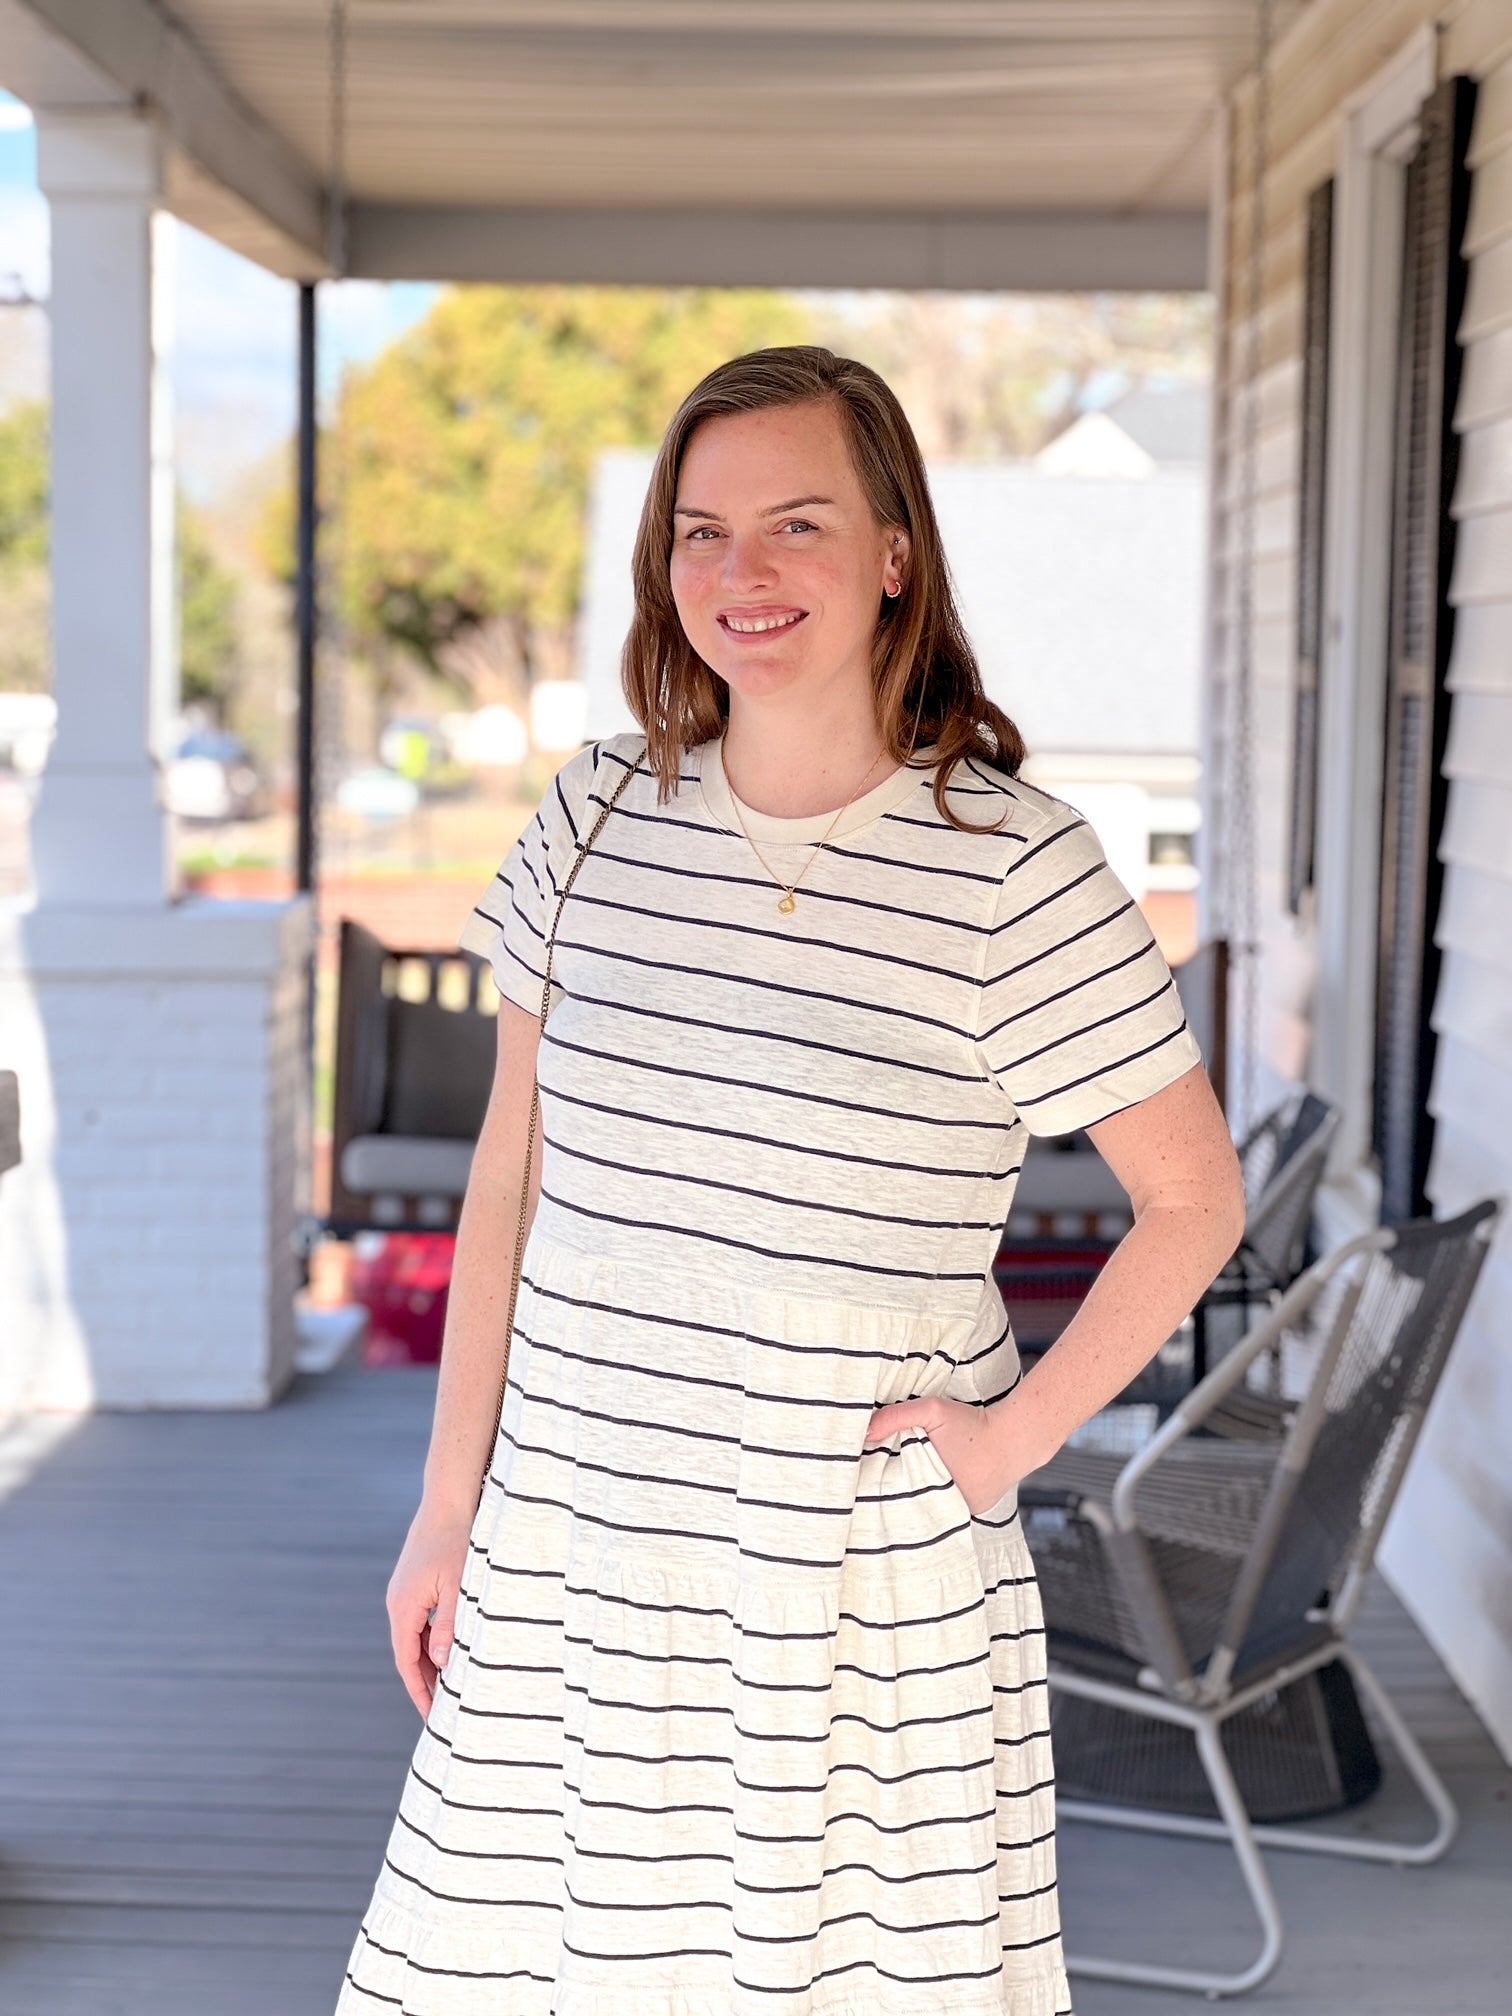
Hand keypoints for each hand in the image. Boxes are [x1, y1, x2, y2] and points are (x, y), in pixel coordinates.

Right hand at [387, 1505, 472, 1717]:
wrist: (450, 1498)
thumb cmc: (458, 1540)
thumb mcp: (459, 1587)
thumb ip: (449, 1626)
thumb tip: (440, 1664)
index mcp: (403, 1607)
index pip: (407, 1661)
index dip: (419, 1690)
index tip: (433, 1717)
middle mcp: (398, 1601)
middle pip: (409, 1653)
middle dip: (424, 1681)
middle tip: (445, 1710)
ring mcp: (405, 1591)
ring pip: (416, 1637)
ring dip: (430, 1661)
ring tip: (451, 1685)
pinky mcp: (416, 1582)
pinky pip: (421, 1620)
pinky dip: (433, 1639)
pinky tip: (451, 1648)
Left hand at [863, 1394, 1023, 1516]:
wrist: (1018, 1436)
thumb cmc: (974, 1423)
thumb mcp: (932, 1411)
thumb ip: (896, 1418)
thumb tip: (864, 1433)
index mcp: (932, 1490)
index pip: (896, 1496)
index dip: (882, 1486)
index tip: (870, 1479)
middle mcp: (949, 1508)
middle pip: (913, 1503)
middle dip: (900, 1493)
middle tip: (881, 1484)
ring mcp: (964, 1513)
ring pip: (932, 1506)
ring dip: (921, 1496)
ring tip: (909, 1482)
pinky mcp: (976, 1509)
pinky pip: (951, 1505)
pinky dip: (942, 1495)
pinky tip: (935, 1482)